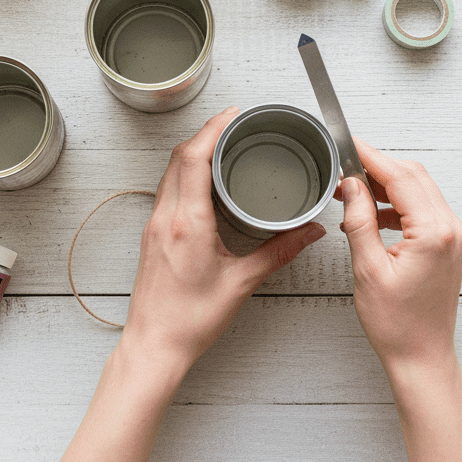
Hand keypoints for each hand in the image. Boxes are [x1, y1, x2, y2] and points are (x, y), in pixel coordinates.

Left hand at [120, 106, 325, 373]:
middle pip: (179, 157)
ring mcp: (154, 224)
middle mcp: (165, 216)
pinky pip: (167, 188)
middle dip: (205, 133)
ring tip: (221, 144)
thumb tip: (309, 232)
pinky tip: (204, 179)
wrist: (154, 346)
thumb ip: (279, 252)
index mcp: (186, 222)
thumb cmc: (190, 320)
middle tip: (233, 124)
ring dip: (193, 151)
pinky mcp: (152, 234)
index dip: (212, 129)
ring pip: (170, 171)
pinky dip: (185, 172)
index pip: (194, 158)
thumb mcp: (241, 283)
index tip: (232, 115)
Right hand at [338, 139, 461, 380]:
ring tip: (353, 191)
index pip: (400, 177)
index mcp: (434, 232)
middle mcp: (451, 229)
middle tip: (346, 165)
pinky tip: (372, 214)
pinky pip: (423, 208)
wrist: (422, 358)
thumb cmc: (397, 324)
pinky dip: (397, 203)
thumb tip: (350, 184)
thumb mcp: (368, 268)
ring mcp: (454, 236)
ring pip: (419, 189)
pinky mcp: (449, 244)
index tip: (348, 143)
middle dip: (378, 166)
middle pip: (413, 176)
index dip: (371, 156)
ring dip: (387, 184)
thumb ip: (359, 220)